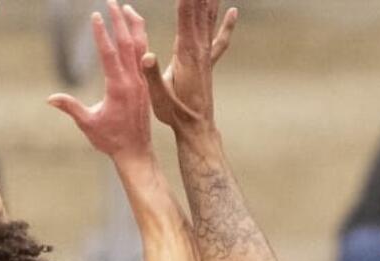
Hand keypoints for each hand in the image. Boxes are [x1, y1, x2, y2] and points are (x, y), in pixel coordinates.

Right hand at [49, 1, 154, 161]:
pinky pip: (145, 57)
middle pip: (128, 44)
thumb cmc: (111, 140)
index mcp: (119, 88)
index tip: (95, 15)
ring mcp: (142, 82)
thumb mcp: (88, 124)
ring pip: (141, 47)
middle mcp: (133, 81)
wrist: (136, 152)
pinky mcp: (145, 85)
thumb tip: (50, 98)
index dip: (101, 34)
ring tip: (126, 8)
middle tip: (110, 1)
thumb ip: (71, 108)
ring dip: (134, 26)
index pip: (109, 54)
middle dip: (119, 21)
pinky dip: (141, 40)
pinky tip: (135, 31)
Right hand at [140, 0, 238, 131]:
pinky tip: (232, 10)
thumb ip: (153, 76)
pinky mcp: (208, 62)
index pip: (186, 16)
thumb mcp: (159, 97)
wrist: (197, 129)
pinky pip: (219, 38)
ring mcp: (206, 55)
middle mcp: (199, 50)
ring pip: (209, 19)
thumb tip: (147, 56)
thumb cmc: (176, 115)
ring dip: (210, 0)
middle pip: (199, 11)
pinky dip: (226, 23)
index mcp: (187, 54)